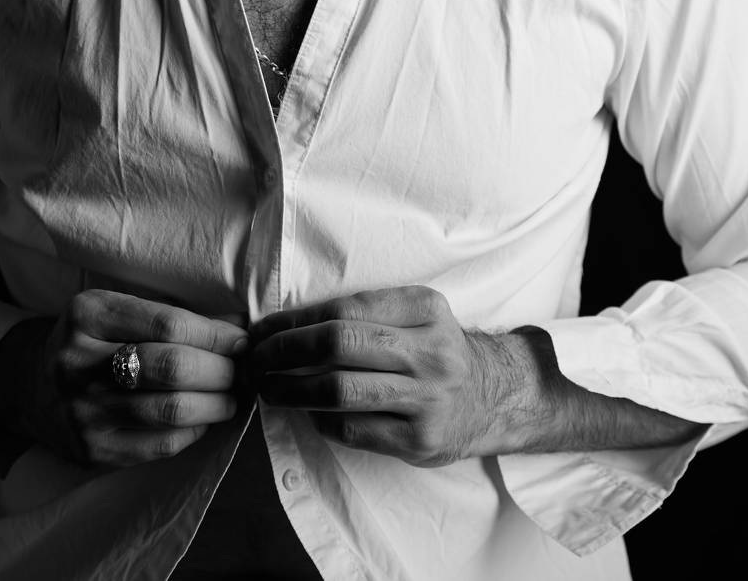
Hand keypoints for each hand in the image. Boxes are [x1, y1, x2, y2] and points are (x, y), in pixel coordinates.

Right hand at [0, 290, 248, 468]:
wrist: (32, 387)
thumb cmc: (91, 340)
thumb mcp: (114, 310)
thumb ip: (168, 316)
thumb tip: (237, 330)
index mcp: (88, 314)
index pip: (168, 324)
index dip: (215, 335)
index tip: (243, 341)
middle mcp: (79, 361)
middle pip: (171, 367)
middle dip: (220, 370)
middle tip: (242, 372)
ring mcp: (83, 410)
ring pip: (170, 410)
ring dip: (215, 405)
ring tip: (231, 397)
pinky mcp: (91, 449)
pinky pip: (158, 445)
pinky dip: (192, 432)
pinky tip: (202, 420)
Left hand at [248, 285, 499, 467]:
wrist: (492, 397)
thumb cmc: (434, 350)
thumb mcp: (415, 315)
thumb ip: (365, 314)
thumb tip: (285, 325)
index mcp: (424, 307)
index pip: (343, 309)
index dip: (294, 321)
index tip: (261, 330)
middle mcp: (430, 350)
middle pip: (338, 344)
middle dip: (284, 352)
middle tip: (255, 360)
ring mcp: (428, 398)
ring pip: (340, 390)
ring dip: (291, 390)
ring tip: (267, 389)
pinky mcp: (421, 439)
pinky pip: (353, 429)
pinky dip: (321, 420)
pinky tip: (307, 413)